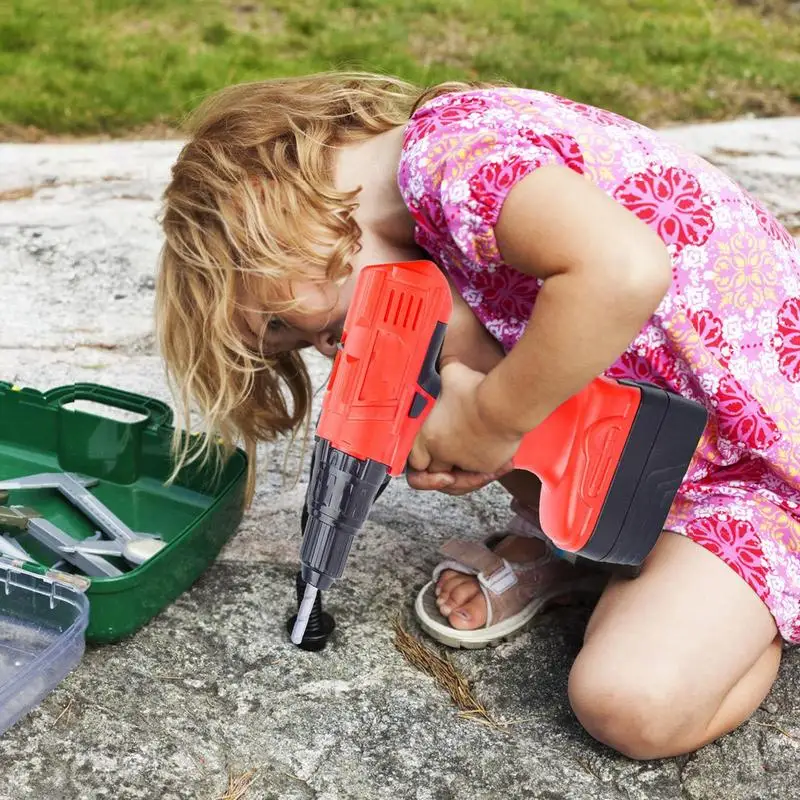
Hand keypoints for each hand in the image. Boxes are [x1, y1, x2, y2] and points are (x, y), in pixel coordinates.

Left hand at [407, 361, 521, 490]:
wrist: (502, 404)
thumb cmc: (476, 388)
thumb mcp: (452, 373)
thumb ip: (445, 371)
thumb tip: (446, 361)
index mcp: (428, 436)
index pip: (415, 462)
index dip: (421, 460)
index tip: (428, 458)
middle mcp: (444, 453)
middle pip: (435, 473)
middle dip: (442, 469)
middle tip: (450, 465)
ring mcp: (466, 462)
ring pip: (460, 480)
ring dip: (466, 476)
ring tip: (476, 467)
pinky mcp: (487, 466)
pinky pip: (482, 475)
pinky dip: (487, 470)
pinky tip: (496, 462)